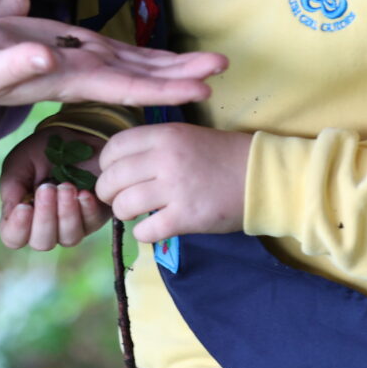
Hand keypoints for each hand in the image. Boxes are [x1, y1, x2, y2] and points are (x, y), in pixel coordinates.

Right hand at [0, 16, 226, 114]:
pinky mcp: (75, 49)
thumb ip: (16, 64)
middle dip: (184, 74)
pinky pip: (120, 53)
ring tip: (212, 62)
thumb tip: (46, 57)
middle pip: (145, 77)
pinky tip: (169, 55)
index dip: (166, 87)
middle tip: (225, 67)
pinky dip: (148, 54)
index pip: (129, 86)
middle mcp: (85, 75)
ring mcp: (83, 63)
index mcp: (71, 80)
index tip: (202, 87)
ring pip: (138, 64)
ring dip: (174, 64)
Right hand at [0, 128, 110, 249]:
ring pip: (68, 237)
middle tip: (47, 188)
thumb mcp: (20, 161)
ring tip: (66, 186)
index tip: (24, 207)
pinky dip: (86, 209)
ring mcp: (71, 224)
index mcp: (23, 215)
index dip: (17, 228)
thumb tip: (12, 212)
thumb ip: (11, 185)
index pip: (14, 237)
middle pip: (42, 242)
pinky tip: (83, 193)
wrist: (73, 134)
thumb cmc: (42, 151)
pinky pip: (91, 223)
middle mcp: (47, 226)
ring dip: (66, 213)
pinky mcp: (94, 216)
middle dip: (45, 217)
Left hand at [96, 123, 251, 242]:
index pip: (114, 147)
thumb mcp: (184, 136)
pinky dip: (142, 232)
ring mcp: (175, 188)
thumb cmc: (220, 155)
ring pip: (124, 204)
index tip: (112, 173)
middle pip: (112, 177)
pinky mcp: (186, 217)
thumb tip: (117, 164)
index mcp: (164, 135)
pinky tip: (151, 228)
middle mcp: (165, 158)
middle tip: (116, 198)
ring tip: (134, 212)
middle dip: (108, 192)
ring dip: (123, 212)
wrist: (260, 176)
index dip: (106, 164)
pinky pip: (146, 230)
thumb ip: (153, 146)